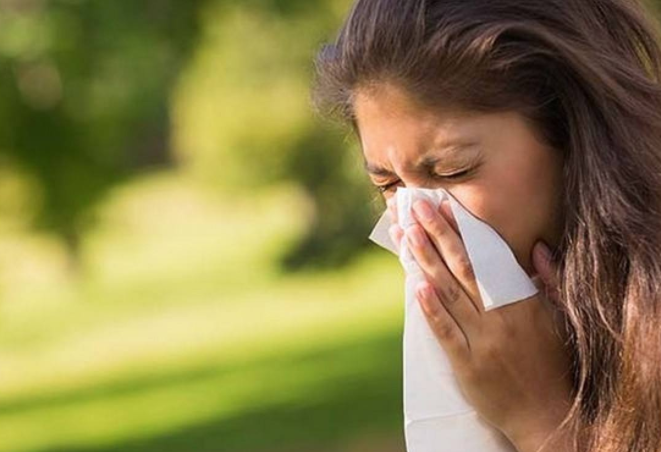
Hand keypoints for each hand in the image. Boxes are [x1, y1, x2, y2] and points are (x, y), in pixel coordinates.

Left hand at [387, 197, 574, 451]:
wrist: (546, 414)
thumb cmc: (551, 362)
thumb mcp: (559, 318)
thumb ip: (549, 280)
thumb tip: (537, 247)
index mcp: (523, 302)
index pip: (489, 257)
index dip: (465, 231)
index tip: (446, 207)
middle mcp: (501, 317)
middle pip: (463, 268)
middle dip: (438, 234)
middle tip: (417, 208)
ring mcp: (483, 341)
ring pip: (449, 294)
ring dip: (427, 261)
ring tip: (407, 233)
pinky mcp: (467, 365)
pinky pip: (446, 333)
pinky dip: (431, 309)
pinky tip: (416, 285)